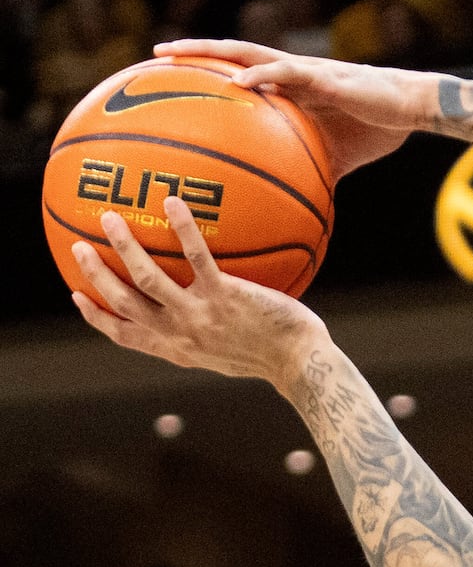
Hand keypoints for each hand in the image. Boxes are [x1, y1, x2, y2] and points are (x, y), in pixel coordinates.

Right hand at [72, 200, 322, 382]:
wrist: (300, 365)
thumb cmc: (270, 355)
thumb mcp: (227, 352)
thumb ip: (204, 333)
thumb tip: (198, 309)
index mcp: (178, 349)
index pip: (126, 336)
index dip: (98, 317)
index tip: (78, 297)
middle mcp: (181, 335)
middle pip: (124, 304)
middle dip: (96, 275)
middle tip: (77, 246)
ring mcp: (200, 316)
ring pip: (147, 278)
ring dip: (124, 247)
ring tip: (109, 216)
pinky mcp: (224, 297)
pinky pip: (197, 256)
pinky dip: (182, 228)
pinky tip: (172, 202)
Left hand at [154, 38, 427, 179]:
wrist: (410, 110)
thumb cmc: (375, 128)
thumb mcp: (333, 159)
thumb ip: (308, 172)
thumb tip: (291, 211)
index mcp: (287, 87)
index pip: (237, 75)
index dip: (204, 75)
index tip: (168, 81)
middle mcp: (287, 72)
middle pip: (230, 55)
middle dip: (193, 54)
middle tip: (155, 56)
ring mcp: (303, 71)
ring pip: (247, 52)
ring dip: (211, 52)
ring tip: (177, 54)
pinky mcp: (324, 77)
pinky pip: (285, 73)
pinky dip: (260, 76)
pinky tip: (238, 84)